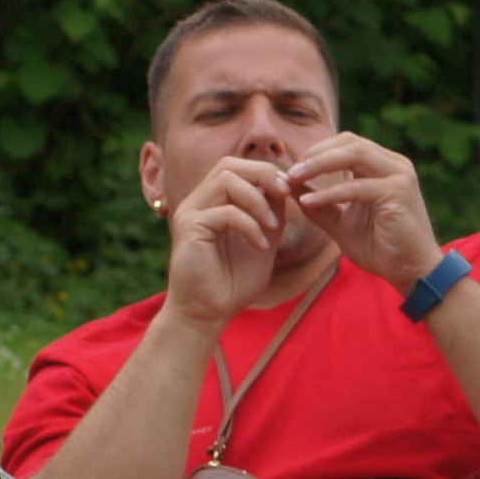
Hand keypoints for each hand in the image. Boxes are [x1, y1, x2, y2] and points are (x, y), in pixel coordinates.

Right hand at [162, 157, 299, 326]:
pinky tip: (261, 245)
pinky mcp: (189, 229)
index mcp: (214, 201)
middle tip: (285, 193)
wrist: (209, 313)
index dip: (266, 171)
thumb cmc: (234, 281)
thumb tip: (285, 185)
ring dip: (257, 199)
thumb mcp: (263, 239)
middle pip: (229, 165)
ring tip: (274, 225)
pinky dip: (250, 225)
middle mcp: (199, 202)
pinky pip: (225, 212)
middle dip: (262, 173)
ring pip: (225, 180)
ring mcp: (191, 213)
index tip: (290, 190)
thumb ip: (271, 213)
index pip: (237, 167)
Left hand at [283, 133, 445, 293]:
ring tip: (293, 179)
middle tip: (289, 173)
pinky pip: (356, 187)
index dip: (316, 152)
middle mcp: (395, 164)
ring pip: (353, 154)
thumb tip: (293, 189)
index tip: (291, 171)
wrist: (411, 272)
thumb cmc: (381, 248)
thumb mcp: (343, 223)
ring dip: (318, 164)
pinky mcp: (398, 193)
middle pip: (348, 142)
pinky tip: (308, 202)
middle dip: (314, 154)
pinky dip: (330, 192)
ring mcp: (399, 175)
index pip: (346, 143)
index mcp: (384, 166)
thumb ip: (322, 205)